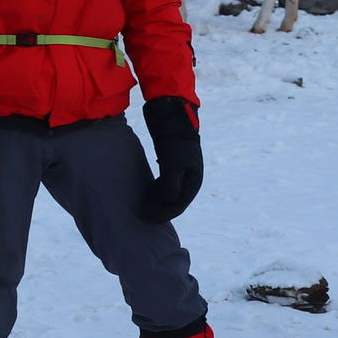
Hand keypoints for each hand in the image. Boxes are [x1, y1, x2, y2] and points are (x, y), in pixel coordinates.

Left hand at [140, 95, 202, 223]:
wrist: (174, 119)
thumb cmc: (175, 142)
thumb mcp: (173, 163)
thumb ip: (170, 184)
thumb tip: (169, 202)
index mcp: (194, 182)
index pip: (179, 205)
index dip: (165, 214)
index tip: (151, 218)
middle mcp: (190, 179)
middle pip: (175, 201)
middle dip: (160, 210)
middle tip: (145, 216)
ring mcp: (181, 172)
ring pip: (169, 194)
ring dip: (158, 202)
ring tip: (144, 208)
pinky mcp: (172, 165)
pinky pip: (165, 184)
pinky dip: (156, 191)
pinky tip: (146, 194)